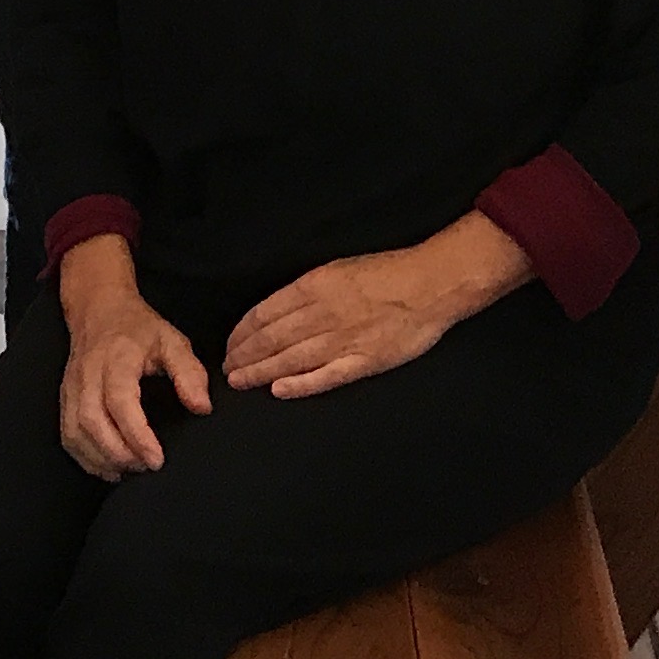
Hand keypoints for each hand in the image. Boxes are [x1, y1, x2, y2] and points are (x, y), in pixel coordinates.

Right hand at [55, 236, 210, 477]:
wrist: (98, 309)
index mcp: (116, 358)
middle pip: (92, 421)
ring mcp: (72, 388)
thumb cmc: (136, 328)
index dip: (137, 435)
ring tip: (131, 469)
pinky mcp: (65, 399)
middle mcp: (88, 374)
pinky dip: (86, 458)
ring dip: (101, 459)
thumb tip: (201, 407)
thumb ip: (189, 372)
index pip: (120, 401)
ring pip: (75, 432)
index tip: (157, 458)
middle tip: (147, 467)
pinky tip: (109, 466)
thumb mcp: (172, 340)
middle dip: (119, 453)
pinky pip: (68, 436)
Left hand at [222, 218, 528, 400]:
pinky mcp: (364, 361)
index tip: (228, 344)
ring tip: (240, 381)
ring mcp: (343, 339)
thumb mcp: (340, 267)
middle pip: (272, 338)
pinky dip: (300, 384)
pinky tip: (279, 390)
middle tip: (226, 369)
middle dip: (244, 355)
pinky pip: (326, 376)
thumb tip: (278, 307)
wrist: (432, 283)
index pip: (265, 313)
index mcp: (315, 286)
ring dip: (260, 371)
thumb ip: (309, 289)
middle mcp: (323, 313)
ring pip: (290, 358)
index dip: (242, 332)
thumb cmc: (389, 271)